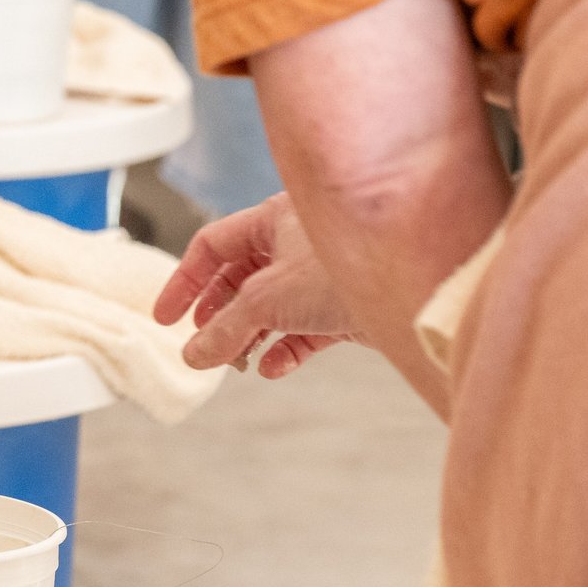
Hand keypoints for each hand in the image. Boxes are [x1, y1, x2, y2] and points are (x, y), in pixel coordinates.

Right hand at [153, 193, 362, 378]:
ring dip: (250, 335)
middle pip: (240, 278)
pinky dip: (285, 348)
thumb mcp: (268, 299)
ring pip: (272, 307)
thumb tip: (194, 353)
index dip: (184, 281)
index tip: (166, 315)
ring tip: (234, 361)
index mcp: (272, 219)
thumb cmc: (348, 267)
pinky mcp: (345, 306)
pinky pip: (304, 329)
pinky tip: (273, 367)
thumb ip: (225, 329)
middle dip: (218, 314)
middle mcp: (296, 242)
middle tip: (200, 341)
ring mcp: (322, 275)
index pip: (212, 246)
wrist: (421, 289)